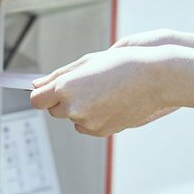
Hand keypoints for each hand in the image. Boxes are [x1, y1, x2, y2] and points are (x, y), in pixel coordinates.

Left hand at [30, 47, 168, 136]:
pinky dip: (93, 118)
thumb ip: (58, 75)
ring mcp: (88, 122)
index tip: (48, 90)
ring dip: (79, 108)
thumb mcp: (87, 62)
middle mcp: (73, 107)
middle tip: (84, 86)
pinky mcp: (102, 131)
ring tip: (102, 92)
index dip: (42, 94)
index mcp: (66, 87)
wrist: (156, 78)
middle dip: (62, 100)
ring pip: (72, 118)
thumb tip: (37, 84)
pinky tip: (109, 102)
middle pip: (53, 110)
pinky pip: (87, 127)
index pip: (37, 100)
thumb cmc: (122, 64)